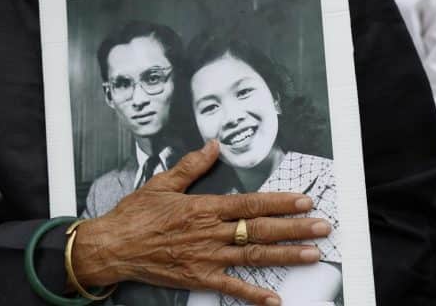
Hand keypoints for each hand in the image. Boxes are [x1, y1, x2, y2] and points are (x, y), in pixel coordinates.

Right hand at [71, 140, 330, 305]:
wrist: (113, 246)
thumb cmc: (135, 215)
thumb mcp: (162, 183)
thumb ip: (192, 165)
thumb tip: (213, 145)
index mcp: (204, 207)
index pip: (250, 204)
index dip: (280, 202)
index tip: (304, 200)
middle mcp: (210, 232)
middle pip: (260, 230)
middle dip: (295, 228)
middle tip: (322, 227)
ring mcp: (206, 257)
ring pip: (253, 256)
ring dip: (286, 256)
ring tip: (312, 254)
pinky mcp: (199, 277)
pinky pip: (232, 288)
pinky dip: (254, 295)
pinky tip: (276, 299)